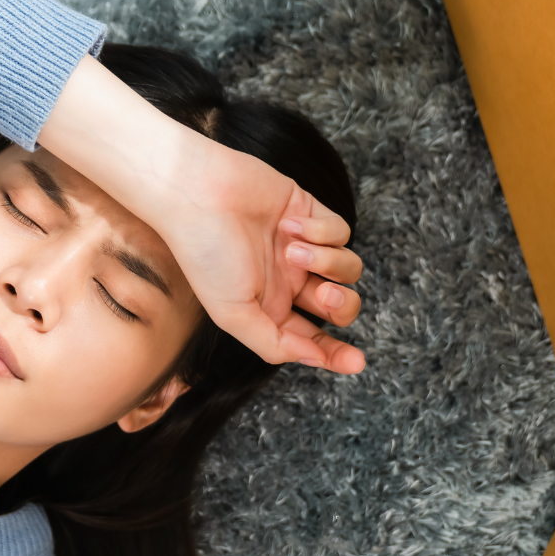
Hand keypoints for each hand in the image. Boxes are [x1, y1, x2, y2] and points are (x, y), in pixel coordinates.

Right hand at [40, 56, 365, 373]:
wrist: (197, 193)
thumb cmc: (205, 253)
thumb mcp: (232, 314)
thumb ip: (273, 343)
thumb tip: (314, 359)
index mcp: (269, 308)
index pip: (312, 338)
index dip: (336, 353)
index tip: (357, 362)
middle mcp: (288, 280)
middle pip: (340, 305)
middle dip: (340, 305)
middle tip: (320, 293)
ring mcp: (301, 246)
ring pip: (347, 269)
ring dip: (329, 263)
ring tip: (292, 251)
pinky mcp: (310, 212)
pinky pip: (341, 231)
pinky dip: (322, 232)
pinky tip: (289, 224)